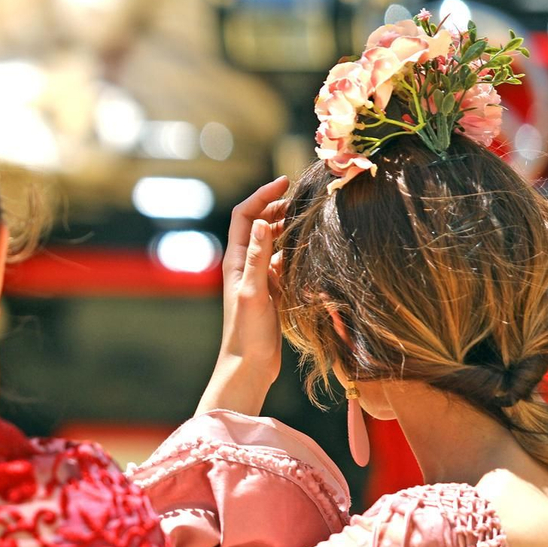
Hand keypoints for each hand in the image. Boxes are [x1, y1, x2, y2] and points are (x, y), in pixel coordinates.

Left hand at [198, 177, 289, 416]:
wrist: (249, 365)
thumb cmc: (248, 332)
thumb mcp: (254, 292)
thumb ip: (257, 258)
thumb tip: (262, 222)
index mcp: (236, 261)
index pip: (245, 216)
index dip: (262, 196)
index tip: (285, 181)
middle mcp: (244, 266)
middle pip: (259, 224)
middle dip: (277, 206)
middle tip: (304, 196)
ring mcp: (258, 278)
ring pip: (273, 242)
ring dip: (288, 226)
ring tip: (311, 215)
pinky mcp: (271, 291)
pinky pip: (283, 261)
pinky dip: (295, 250)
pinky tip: (312, 248)